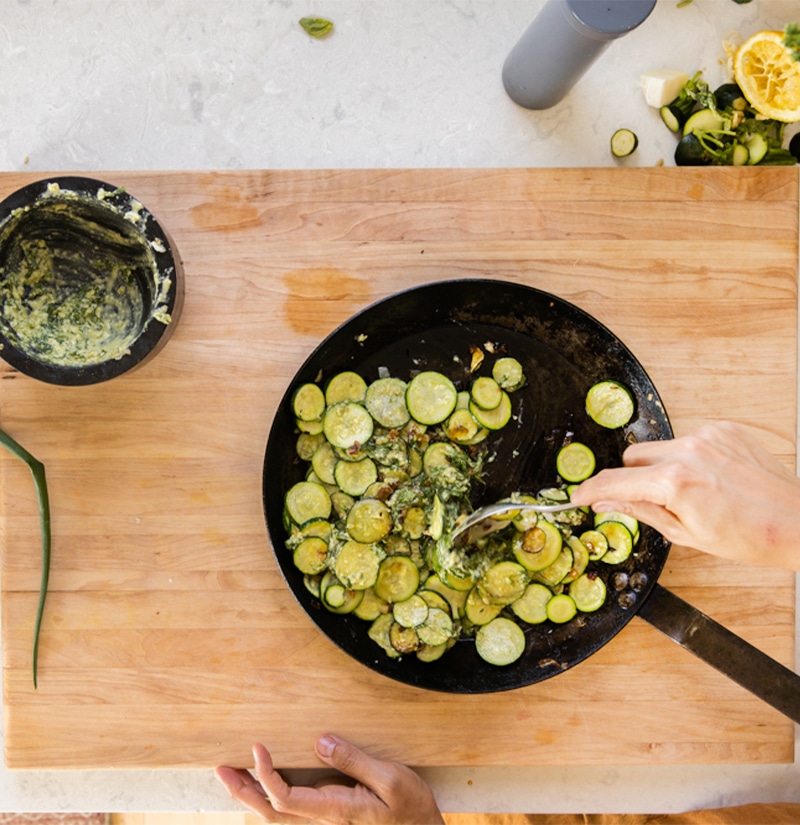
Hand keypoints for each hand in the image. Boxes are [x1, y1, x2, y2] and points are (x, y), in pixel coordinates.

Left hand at [215, 734, 444, 824]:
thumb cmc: (410, 808)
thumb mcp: (390, 778)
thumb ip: (354, 760)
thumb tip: (320, 741)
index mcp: (334, 809)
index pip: (285, 798)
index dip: (266, 775)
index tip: (257, 747)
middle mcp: (324, 818)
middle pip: (271, 812)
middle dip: (244, 791)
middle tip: (220, 769)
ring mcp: (326, 819)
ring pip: (278, 814)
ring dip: (252, 795)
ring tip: (232, 774)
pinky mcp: (331, 814)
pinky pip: (291, 809)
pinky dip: (270, 796)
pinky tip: (264, 783)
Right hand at [570, 421, 799, 569]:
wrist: (797, 522)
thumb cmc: (751, 536)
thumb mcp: (685, 534)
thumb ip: (640, 511)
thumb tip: (607, 502)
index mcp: (675, 483)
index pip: (616, 481)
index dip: (593, 490)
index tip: (580, 495)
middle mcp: (689, 452)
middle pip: (633, 456)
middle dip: (634, 478)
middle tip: (654, 501)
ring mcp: (708, 437)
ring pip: (660, 447)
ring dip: (663, 467)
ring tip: (692, 492)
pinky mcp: (724, 429)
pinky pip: (688, 440)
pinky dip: (690, 458)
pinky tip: (710, 478)